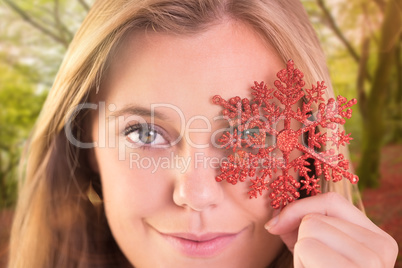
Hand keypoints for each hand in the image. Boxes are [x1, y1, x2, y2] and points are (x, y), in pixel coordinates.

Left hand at [265, 192, 397, 267]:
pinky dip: (301, 263)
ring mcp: (372, 264)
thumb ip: (301, 225)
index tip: (275, 225)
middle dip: (302, 242)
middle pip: (316, 219)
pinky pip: (308, 247)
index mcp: (377, 239)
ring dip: (302, 255)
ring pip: (310, 230)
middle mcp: (382, 250)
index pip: (333, 201)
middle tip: (315, 266)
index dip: (298, 208)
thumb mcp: (315, 248)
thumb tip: (274, 220)